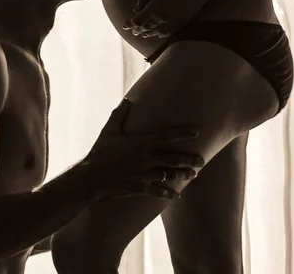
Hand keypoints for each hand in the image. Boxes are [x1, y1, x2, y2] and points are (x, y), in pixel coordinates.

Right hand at [83, 99, 203, 200]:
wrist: (91, 177)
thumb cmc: (100, 151)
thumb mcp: (109, 130)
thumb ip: (120, 114)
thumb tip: (127, 99)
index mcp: (142, 143)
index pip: (167, 136)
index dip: (183, 133)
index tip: (197, 132)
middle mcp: (146, 158)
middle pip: (174, 158)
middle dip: (190, 159)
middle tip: (202, 159)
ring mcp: (144, 174)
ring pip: (169, 175)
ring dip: (183, 174)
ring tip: (194, 174)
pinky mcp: (139, 187)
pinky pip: (157, 191)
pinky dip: (168, 194)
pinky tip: (177, 195)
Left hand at [123, 0, 207, 38]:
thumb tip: (136, 9)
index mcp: (153, 9)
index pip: (137, 21)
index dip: (130, 24)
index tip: (125, 25)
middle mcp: (161, 19)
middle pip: (145, 28)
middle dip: (137, 30)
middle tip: (133, 31)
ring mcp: (171, 23)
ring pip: (156, 32)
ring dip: (147, 33)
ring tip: (143, 34)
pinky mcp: (180, 24)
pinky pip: (167, 33)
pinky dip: (160, 34)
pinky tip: (158, 33)